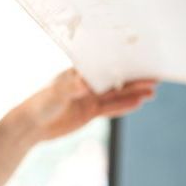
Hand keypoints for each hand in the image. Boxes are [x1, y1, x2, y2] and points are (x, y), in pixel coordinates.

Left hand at [21, 69, 155, 142]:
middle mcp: (86, 82)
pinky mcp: (90, 112)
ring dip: (133, 92)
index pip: (104, 64)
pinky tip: (139, 103)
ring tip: (152, 91)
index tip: (139, 58)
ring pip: (116, 94)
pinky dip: (124, 106)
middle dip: (134, 77)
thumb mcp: (55, 94)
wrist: (31, 127)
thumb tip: (85, 82)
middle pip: (115, 79)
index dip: (122, 62)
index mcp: (79, 72)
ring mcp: (89, 97)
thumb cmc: (39, 104)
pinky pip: (110, 109)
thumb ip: (71, 87)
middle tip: (154, 76)